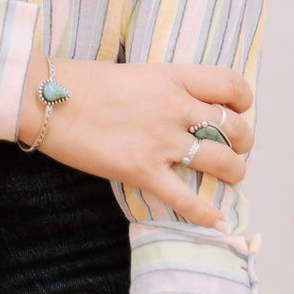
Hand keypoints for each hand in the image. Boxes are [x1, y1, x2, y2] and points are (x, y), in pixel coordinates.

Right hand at [15, 54, 251, 229]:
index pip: (230, 85)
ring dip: (234, 172)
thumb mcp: (134, 73)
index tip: (238, 109)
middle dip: (244, 141)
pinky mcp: (143, 171)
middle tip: (236, 149)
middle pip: (234, 128)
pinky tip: (216, 221)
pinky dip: (205, 214)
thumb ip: (162, 89)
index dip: (242, 100)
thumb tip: (178, 104)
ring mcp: (161, 141)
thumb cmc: (83, 82)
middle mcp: (175, 108)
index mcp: (173, 78)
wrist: (49, 100)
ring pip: (221, 161)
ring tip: (232, 176)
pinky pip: (185, 198)